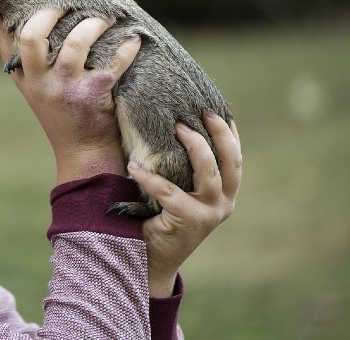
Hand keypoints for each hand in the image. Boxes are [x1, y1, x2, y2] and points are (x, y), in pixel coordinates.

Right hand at [0, 2, 140, 182]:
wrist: (83, 151)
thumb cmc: (59, 111)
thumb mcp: (31, 85)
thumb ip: (19, 56)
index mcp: (24, 74)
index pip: (2, 39)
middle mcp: (40, 81)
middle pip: (32, 36)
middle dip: (50, 12)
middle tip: (68, 1)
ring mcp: (67, 88)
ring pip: (76, 43)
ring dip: (94, 24)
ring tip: (106, 16)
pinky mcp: (95, 95)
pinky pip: (114, 62)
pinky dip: (126, 48)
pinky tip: (133, 39)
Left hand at [128, 113, 241, 296]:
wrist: (152, 258)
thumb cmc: (161, 217)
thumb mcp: (179, 191)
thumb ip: (183, 169)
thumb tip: (169, 127)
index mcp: (225, 194)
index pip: (234, 159)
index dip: (230, 134)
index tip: (220, 110)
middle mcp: (223, 203)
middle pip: (230, 162)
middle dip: (219, 133)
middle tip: (203, 111)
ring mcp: (209, 213)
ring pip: (209, 174)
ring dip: (194, 147)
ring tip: (176, 128)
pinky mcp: (190, 221)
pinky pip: (169, 192)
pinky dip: (150, 177)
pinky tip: (134, 166)